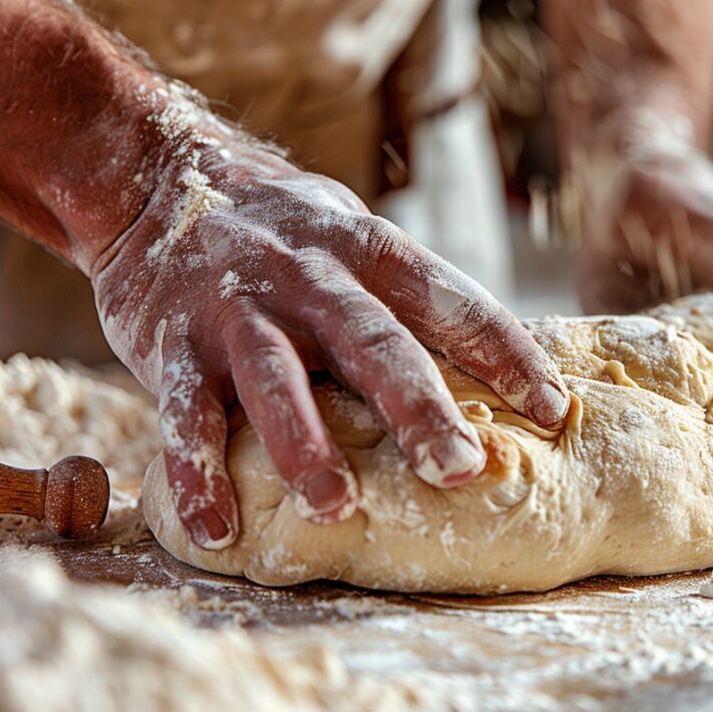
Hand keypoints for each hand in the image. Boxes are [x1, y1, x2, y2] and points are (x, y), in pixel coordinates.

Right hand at [91, 121, 569, 549]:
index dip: (506, 353)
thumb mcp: (354, 238)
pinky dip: (196, 471)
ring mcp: (236, 308)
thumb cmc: (288, 233)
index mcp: (367, 249)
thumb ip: (408, 297)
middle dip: (417, 407)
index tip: (554, 410)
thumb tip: (498, 366)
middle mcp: (307, 275)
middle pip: (371, 341)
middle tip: (460, 470)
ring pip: (273, 377)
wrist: (157, 180)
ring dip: (304, 444)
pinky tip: (218, 531)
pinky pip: (183, 411)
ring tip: (335, 508)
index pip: (451, 300)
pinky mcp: (170, 342)